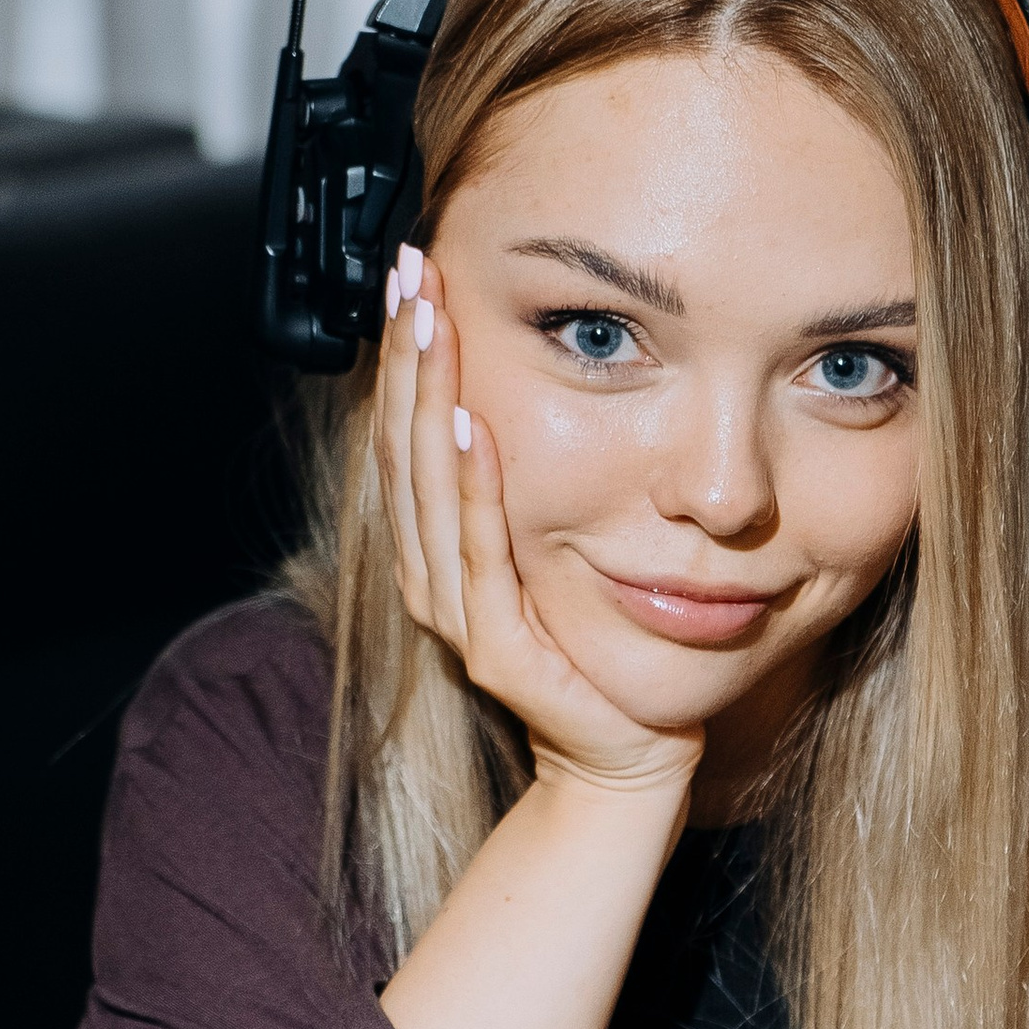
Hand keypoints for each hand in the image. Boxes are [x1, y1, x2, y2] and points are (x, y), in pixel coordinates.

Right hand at [374, 247, 699, 800]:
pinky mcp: (493, 650)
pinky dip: (472, 491)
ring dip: (428, 398)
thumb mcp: (556, 549)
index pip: (407, 431)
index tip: (411, 274)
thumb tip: (521, 391)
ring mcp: (457, 613)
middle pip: (404, 445)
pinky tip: (472, 429)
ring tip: (431, 324)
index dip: (404, 352)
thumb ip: (527, 487)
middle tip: (410, 271)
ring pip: (427, 488)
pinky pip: (479, 555)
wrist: (624, 756)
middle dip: (407, 352)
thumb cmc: (598, 650)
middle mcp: (434, 575)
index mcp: (440, 548)